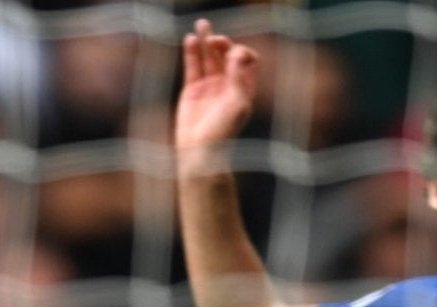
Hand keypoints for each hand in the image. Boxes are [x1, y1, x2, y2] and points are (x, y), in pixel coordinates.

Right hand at [177, 19, 259, 168]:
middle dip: (222, 43)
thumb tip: (237, 51)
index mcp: (244, 87)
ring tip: (201, 24)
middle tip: (214, 39)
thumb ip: (238, 76)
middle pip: (227, 54)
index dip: (241, 52)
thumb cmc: (223, 132)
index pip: (246, 59)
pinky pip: (193, 66)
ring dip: (205, 40)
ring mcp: (209, 86)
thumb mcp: (237, 103)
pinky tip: (190, 40)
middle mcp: (228, 84)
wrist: (200, 152)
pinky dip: (191, 53)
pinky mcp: (192, 90)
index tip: (233, 55)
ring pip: (208, 57)